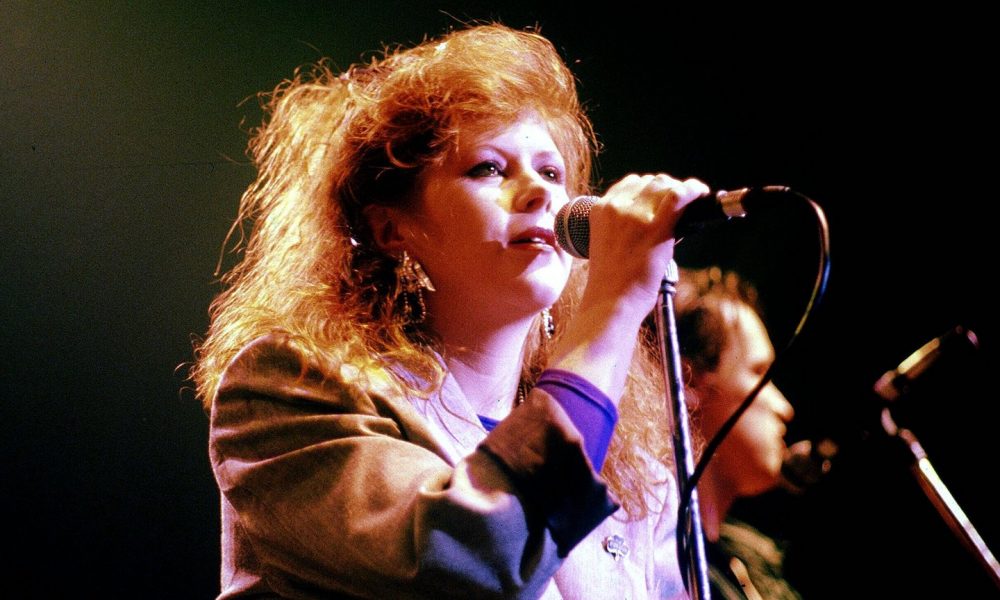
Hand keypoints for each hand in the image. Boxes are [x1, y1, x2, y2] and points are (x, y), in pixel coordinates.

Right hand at [585, 174, 708, 312]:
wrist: (610, 303)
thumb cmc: (612, 281)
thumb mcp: (607, 243)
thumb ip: (623, 225)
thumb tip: (657, 215)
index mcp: (600, 209)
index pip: (631, 183)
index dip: (650, 188)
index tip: (660, 197)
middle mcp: (616, 207)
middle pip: (650, 182)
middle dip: (667, 189)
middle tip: (679, 205)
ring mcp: (635, 216)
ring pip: (664, 185)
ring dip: (680, 190)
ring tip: (690, 203)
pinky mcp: (655, 229)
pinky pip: (679, 196)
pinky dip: (693, 190)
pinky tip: (701, 193)